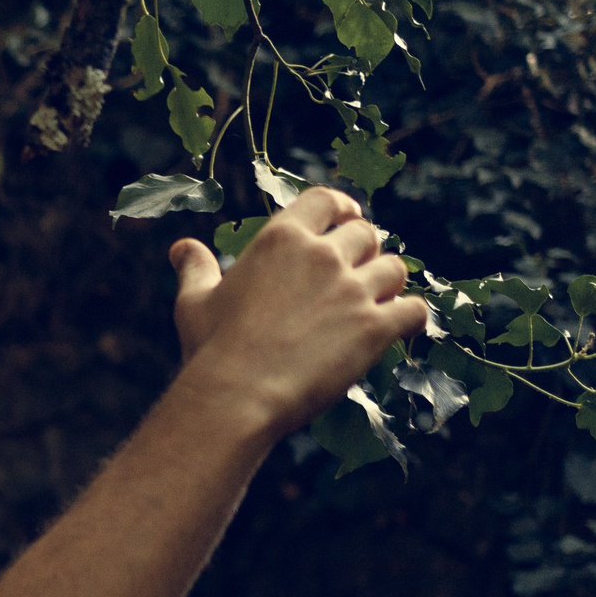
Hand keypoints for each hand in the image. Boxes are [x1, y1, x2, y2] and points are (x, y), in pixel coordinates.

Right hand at [169, 187, 424, 436]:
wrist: (236, 397)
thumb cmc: (211, 349)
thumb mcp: (195, 302)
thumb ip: (196, 269)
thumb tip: (181, 248)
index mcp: (280, 239)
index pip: (326, 200)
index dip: (342, 209)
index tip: (347, 220)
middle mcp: (322, 256)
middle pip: (366, 233)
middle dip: (364, 252)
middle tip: (356, 275)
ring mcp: (352, 291)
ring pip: (394, 269)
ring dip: (387, 283)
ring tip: (375, 303)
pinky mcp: (374, 328)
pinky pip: (414, 310)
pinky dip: (411, 317)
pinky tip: (400, 327)